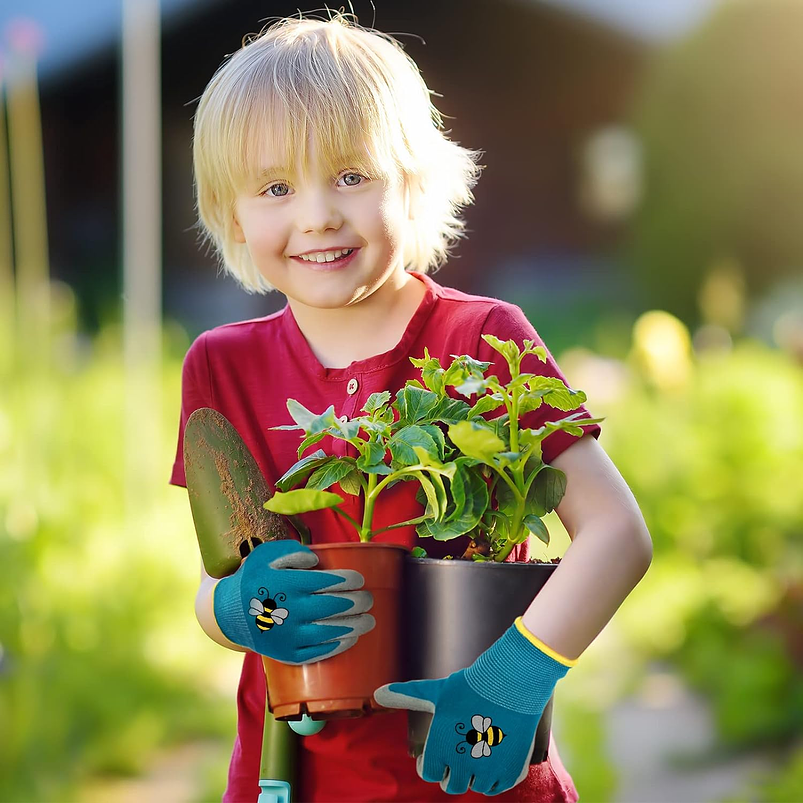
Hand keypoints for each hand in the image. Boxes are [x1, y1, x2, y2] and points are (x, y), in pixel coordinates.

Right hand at [213, 540, 373, 663]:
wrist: (229, 613)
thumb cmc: (255, 578)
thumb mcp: (266, 555)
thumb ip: (292, 551)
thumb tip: (315, 560)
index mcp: (284, 584)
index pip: (324, 582)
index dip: (347, 581)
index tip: (360, 580)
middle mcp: (286, 611)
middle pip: (331, 607)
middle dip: (356, 603)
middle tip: (369, 599)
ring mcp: (286, 635)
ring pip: (327, 632)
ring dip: (353, 626)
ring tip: (369, 620)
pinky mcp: (286, 654)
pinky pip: (316, 652)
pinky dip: (336, 646)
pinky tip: (351, 638)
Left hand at [374, 618, 575, 795]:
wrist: (510, 683)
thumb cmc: (469, 686)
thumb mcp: (435, 692)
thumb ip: (406, 696)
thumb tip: (377, 693)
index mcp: (439, 750)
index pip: (429, 772)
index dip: (435, 759)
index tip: (444, 746)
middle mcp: (462, 766)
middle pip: (452, 784)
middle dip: (454, 769)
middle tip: (463, 746)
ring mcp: (487, 772)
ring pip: (475, 786)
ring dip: (475, 772)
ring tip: (480, 745)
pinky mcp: (510, 773)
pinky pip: (497, 787)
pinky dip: (495, 775)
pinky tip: (495, 752)